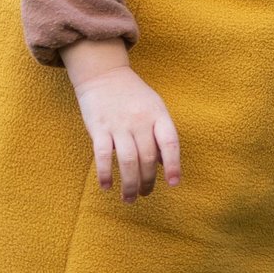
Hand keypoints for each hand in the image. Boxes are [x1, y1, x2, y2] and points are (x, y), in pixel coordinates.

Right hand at [59, 39, 181, 202]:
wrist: (104, 74)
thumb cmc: (133, 95)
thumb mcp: (155, 108)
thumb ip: (161, 134)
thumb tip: (166, 165)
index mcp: (159, 115)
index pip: (170, 142)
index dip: (174, 165)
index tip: (173, 183)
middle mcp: (140, 121)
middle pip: (148, 158)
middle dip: (147, 181)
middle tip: (144, 194)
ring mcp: (119, 125)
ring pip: (128, 161)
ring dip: (129, 184)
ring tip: (129, 198)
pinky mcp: (99, 128)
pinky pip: (103, 156)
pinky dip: (105, 174)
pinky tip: (106, 186)